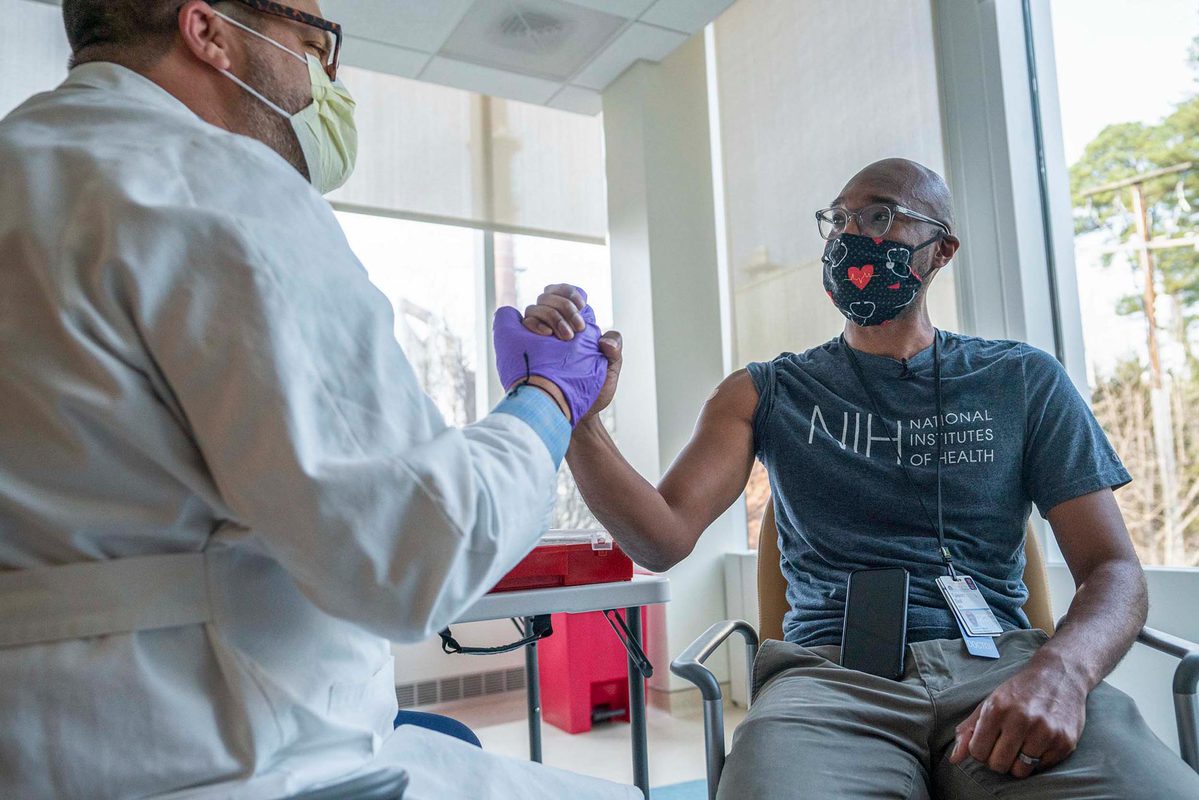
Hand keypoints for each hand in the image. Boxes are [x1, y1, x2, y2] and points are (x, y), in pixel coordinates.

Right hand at [493, 286, 607, 426]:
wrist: (577, 418)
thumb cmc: (594, 394)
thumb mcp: (611, 371)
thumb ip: (614, 351)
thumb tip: (605, 341)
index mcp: (573, 327)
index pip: (564, 295)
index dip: (568, 292)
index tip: (580, 305)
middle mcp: (553, 328)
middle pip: (547, 297)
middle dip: (563, 305)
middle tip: (577, 330)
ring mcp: (537, 340)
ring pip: (533, 308)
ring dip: (550, 314)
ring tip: (564, 337)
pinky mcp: (524, 350)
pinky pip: (520, 325)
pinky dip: (532, 323)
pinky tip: (544, 335)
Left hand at [949, 661, 1086, 777]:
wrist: (1060, 675)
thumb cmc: (1019, 691)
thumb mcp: (989, 703)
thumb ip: (969, 729)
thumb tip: (954, 759)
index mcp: (997, 709)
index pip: (977, 752)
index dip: (980, 751)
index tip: (988, 742)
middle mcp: (1021, 720)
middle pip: (998, 765)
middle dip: (997, 759)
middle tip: (1004, 745)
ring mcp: (1045, 732)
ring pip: (1020, 771)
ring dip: (1018, 762)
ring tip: (1021, 744)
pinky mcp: (1065, 742)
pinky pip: (1042, 768)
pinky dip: (1037, 760)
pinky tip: (1039, 742)